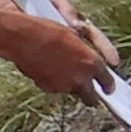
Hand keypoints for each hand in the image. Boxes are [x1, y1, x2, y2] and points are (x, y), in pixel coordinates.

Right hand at [0, 13, 120, 103]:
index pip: (107, 81)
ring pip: (73, 92)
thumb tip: (89, 63)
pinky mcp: (49, 89)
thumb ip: (86, 54)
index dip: (108, 85)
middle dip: (92, 97)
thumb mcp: (74, 37)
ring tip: (62, 69)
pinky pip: (57, 89)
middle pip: (92, 99)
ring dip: (71, 86)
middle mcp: (80, 78)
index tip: (109, 88)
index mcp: (91, 63)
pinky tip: (50, 69)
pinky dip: (56, 82)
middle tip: (91, 92)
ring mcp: (64, 86)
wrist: (21, 38)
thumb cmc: (47, 31)